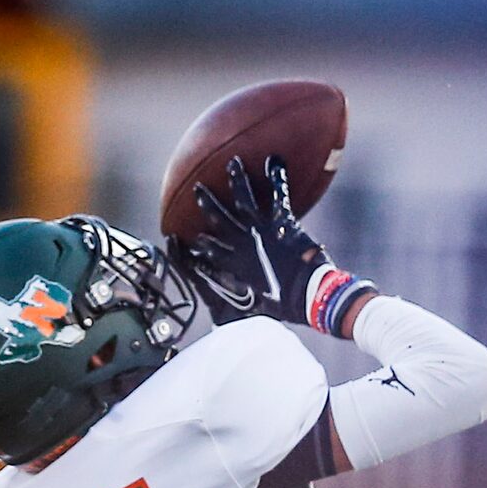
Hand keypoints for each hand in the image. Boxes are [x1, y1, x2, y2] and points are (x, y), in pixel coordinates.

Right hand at [178, 158, 372, 335]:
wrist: (307, 298)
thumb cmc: (280, 308)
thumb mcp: (248, 313)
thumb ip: (231, 314)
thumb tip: (218, 328)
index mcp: (231, 264)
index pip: (204, 252)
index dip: (190, 246)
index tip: (179, 238)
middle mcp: (242, 242)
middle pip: (219, 218)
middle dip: (208, 203)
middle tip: (198, 189)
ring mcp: (261, 229)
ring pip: (243, 198)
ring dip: (237, 180)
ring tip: (233, 163)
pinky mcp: (282, 222)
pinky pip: (278, 193)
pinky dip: (277, 175)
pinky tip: (275, 159)